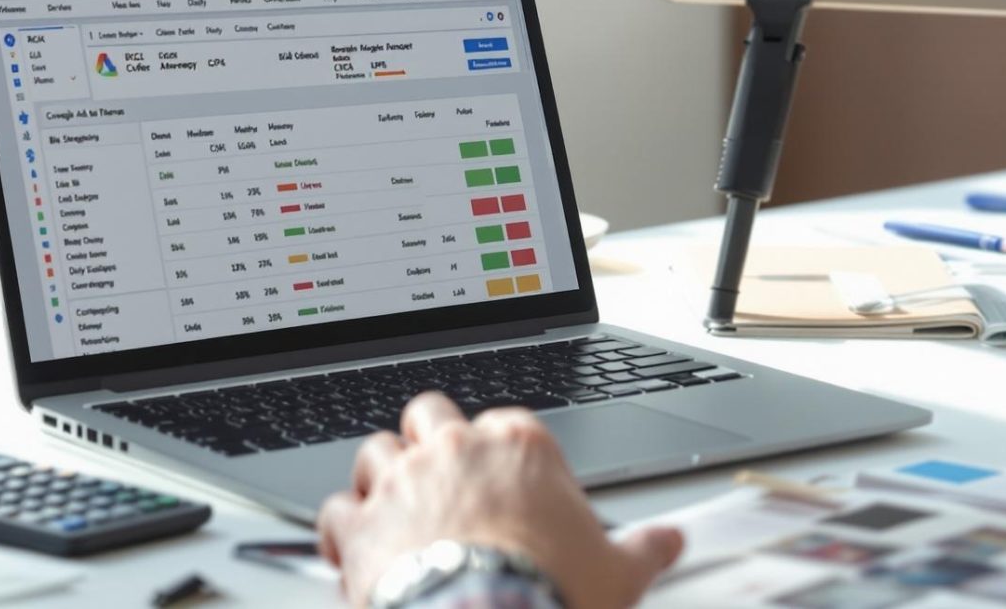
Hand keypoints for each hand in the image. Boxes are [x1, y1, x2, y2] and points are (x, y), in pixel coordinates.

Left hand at [318, 393, 684, 608]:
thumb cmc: (552, 593)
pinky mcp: (361, 524)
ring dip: (379, 479)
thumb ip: (645, 549)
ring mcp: (402, 481)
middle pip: (429, 414)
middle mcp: (456, 449)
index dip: (498, 451)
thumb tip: (671, 543)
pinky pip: (334, 510)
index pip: (504, 421)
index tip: (502, 479)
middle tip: (437, 476)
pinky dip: (339, 528)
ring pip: (375, 452)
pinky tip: (348, 549)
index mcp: (520, 446)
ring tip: (390, 512)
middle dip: (428, 440)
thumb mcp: (617, 572)